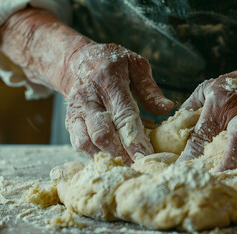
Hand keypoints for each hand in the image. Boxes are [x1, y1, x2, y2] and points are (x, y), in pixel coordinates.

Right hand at [0, 8, 173, 163]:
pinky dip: (94, 156)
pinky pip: (79, 144)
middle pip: (102, 133)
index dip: (135, 139)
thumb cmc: (110, 63)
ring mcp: (77, 112)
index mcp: (109, 81)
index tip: (147, 156)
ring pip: (87, 142)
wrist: (74, 61)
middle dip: (120, 154)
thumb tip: (167, 108)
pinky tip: (110, 163)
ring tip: (125, 169)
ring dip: (106, 158)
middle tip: (138, 168)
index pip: (123, 115)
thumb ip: (149, 88)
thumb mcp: (133, 64)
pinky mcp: (69, 123)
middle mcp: (89, 99)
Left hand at [177, 28, 236, 170]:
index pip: (205, 130)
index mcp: (221, 100)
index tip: (184, 168)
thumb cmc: (234, 87)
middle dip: (228, 159)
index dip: (194, 152)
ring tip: (236, 180)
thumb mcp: (207, 89)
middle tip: (217, 177)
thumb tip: (173, 130)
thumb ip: (190, 108)